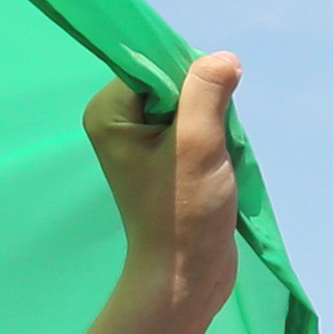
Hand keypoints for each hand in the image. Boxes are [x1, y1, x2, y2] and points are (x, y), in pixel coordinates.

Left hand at [82, 55, 243, 332]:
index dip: (188, 78)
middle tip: (211, 142)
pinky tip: (219, 166)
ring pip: (190, 106)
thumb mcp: (198, 143)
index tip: (207, 111)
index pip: (153, 63)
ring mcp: (141, 143)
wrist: (186, 275)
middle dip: (204, 105)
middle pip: (173, 83)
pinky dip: (215, 141)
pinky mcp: (165, 160)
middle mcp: (119, 122)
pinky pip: (195, 129)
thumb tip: (222, 58)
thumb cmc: (184, 213)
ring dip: (214, 125)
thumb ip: (207, 92)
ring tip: (215, 158)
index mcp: (110, 112)